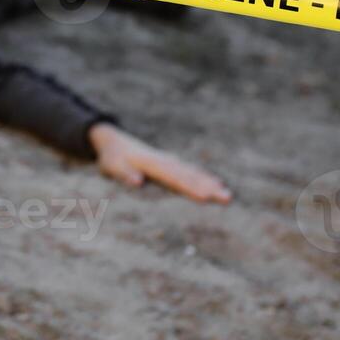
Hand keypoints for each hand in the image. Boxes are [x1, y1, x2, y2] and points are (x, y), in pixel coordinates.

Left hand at [88, 123, 231, 204]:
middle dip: (209, 187)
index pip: (175, 178)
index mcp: (153, 163)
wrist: (114, 141)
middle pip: (190, 175)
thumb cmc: (111, 158)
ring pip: (194, 173)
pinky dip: (204, 177)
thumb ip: (124, 174)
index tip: (206, 196)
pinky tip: (217, 183)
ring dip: (210, 183)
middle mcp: (165, 161)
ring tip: (227, 194)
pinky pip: (191, 171)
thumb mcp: (111, 166)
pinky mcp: (171, 163)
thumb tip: (138, 182)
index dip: (191, 187)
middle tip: (228, 198)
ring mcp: (170, 161)